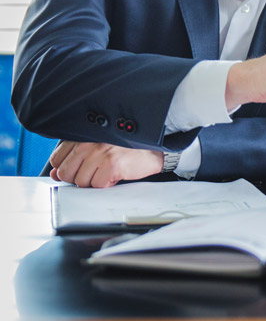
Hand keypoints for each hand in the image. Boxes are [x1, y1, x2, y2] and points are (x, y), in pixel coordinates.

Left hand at [49, 141, 163, 187]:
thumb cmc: (127, 146)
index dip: (67, 168)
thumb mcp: (97, 146)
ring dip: (95, 181)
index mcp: (83, 134)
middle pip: (66, 173)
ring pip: (81, 182)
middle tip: (96, 171)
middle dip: (79, 177)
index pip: (57, 159)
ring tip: (108, 170)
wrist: (154, 147)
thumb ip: (74, 158)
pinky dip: (107, 183)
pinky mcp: (112, 164)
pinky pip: (98, 185)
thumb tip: (55, 175)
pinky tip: (116, 173)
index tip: (80, 167)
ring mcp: (100, 153)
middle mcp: (89, 142)